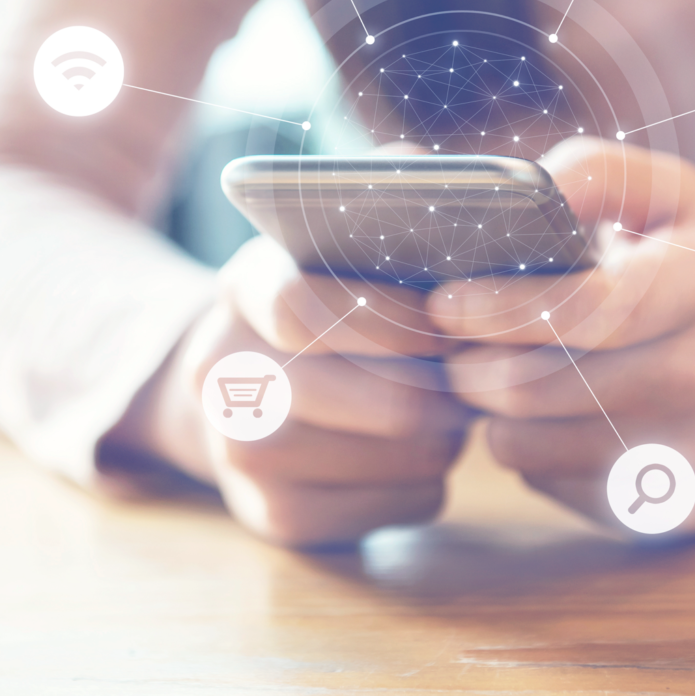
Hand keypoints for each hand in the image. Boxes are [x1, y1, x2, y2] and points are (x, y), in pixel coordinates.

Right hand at [109, 236, 470, 546]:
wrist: (259, 387)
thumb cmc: (339, 303)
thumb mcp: (347, 242)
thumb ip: (390, 203)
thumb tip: (445, 180)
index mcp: (245, 286)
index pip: (298, 305)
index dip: (381, 319)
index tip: (443, 325)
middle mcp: (221, 368)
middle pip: (334, 392)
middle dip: (423, 390)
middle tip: (474, 381)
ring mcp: (235, 450)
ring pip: (368, 458)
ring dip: (434, 441)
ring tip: (453, 414)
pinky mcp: (268, 515)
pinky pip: (373, 515)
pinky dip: (420, 490)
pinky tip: (423, 460)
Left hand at [427, 137, 694, 534]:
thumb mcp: (677, 201)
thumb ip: (599, 173)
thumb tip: (526, 189)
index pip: (577, 308)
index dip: (496, 309)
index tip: (444, 304)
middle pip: (533, 388)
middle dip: (470, 365)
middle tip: (457, 345)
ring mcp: (686, 457)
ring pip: (523, 444)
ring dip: (493, 411)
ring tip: (509, 376)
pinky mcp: (663, 512)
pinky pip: (547, 483)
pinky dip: (532, 449)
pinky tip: (560, 419)